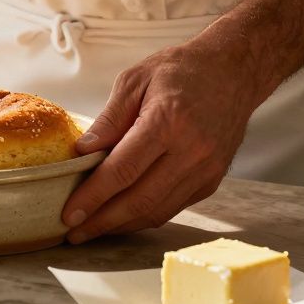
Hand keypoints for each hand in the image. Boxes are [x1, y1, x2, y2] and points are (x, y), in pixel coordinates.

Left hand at [61, 40, 263, 243]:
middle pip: (139, 200)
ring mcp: (206, 170)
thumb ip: (109, 119)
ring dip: (122, 226)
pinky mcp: (212, 181)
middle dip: (102, 221)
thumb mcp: (135, 80)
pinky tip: (122, 216)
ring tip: (93, 229)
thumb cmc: (181, 70)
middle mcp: (191, 152)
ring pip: (157, 211)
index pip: (122, 171)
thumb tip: (82, 153)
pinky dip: (145, 216)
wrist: (234, 72)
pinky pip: (173, 207)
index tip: (69, 214)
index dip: (93, 197)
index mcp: (167, 122)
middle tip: (74, 233)